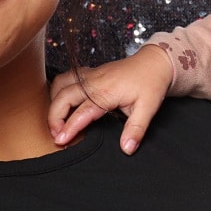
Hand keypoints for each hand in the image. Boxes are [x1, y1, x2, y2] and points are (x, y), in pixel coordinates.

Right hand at [47, 45, 174, 153]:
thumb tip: (127, 149)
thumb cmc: (152, 83)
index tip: (61, 141)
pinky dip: (59, 89)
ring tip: (56, 120)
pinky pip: (67, 78)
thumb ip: (136, 129)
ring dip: (54, 101)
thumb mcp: (149, 108)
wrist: (156, 62)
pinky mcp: (91, 72)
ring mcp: (91, 75)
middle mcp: (95, 81)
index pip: (82, 112)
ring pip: (61, 84)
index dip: (69, 127)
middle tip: (57, 135)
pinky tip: (62, 102)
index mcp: (107, 92)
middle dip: (54, 117)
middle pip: (63, 96)